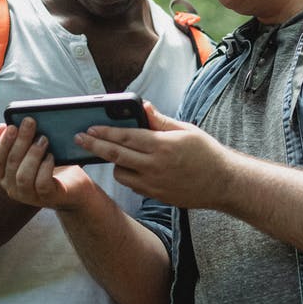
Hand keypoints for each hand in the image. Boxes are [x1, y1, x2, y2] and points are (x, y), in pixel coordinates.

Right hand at [0, 118, 96, 210]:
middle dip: (21, 141)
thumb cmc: (51, 167)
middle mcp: (13, 187)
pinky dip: (45, 168)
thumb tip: (2, 127)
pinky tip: (51, 157)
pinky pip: (42, 184)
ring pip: (23, 176)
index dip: (3, 142)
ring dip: (33, 154)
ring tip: (44, 139)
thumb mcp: (33, 152)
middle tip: (31, 123)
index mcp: (6, 175)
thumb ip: (17, 141)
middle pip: (11, 164)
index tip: (12, 126)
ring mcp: (29, 196)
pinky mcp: (47, 198)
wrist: (74, 189)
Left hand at [75, 102, 234, 208]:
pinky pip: (133, 185)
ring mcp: (154, 184)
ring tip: (116, 154)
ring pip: (121, 174)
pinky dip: (129, 175)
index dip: (105, 132)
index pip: (126, 137)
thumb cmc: (206, 153)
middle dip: (95, 146)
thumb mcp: (186, 130)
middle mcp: (155, 166)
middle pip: (116, 155)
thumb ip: (160, 120)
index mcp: (162, 145)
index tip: (89, 128)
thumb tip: (142, 107)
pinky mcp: (156, 196)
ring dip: (115, 163)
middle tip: (80, 139)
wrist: (222, 183)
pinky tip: (133, 167)